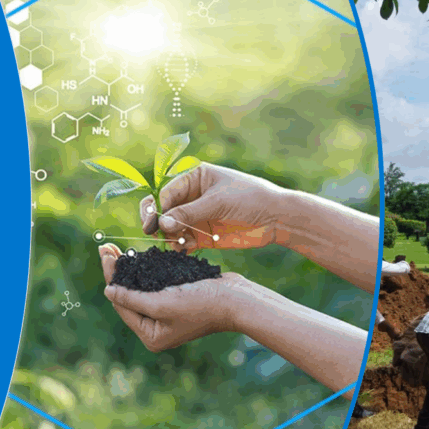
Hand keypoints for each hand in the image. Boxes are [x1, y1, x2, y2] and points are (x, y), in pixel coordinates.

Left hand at [98, 243, 246, 351]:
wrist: (236, 298)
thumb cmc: (201, 304)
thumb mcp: (162, 304)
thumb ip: (133, 298)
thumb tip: (108, 292)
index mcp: (151, 335)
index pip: (122, 304)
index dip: (111, 278)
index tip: (104, 253)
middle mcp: (157, 327)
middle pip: (128, 296)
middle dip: (117, 272)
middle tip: (105, 247)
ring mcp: (167, 313)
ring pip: (140, 288)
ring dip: (129, 268)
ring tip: (115, 249)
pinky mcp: (177, 299)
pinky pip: (155, 284)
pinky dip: (146, 270)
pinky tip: (136, 255)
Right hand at [140, 163, 287, 251]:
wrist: (276, 218)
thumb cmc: (250, 198)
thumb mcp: (218, 202)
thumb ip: (189, 212)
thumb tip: (161, 223)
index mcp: (193, 177)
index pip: (165, 192)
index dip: (155, 207)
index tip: (151, 223)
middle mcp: (191, 196)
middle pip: (163, 209)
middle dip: (157, 222)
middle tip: (155, 234)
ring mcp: (196, 216)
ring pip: (170, 227)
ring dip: (168, 237)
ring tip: (175, 244)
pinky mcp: (202, 234)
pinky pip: (183, 241)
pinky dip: (179, 247)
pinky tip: (182, 251)